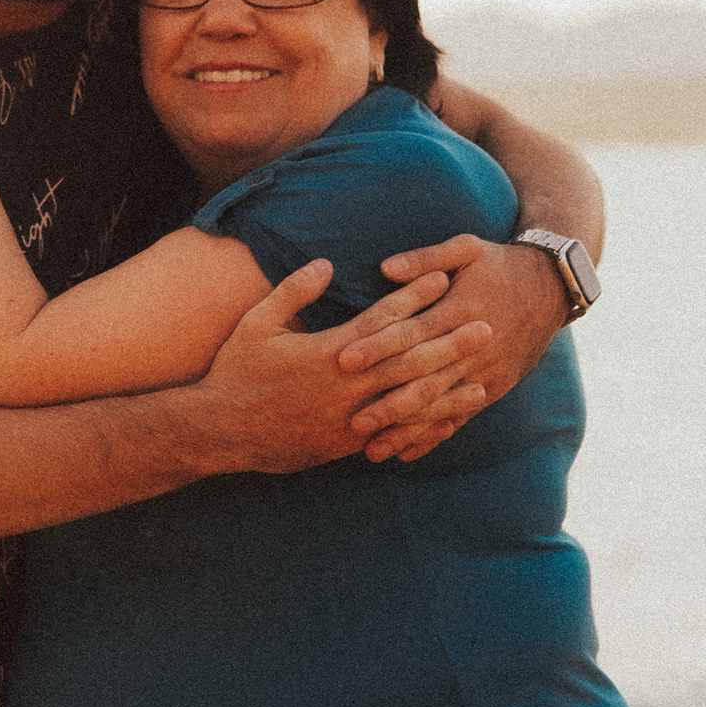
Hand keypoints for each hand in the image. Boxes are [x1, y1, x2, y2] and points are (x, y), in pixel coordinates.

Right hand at [190, 260, 477, 475]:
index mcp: (327, 352)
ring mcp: (348, 418)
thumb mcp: (256, 324)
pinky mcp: (346, 442)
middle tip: (485, 325)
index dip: (414, 297)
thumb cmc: (234, 371)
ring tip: (482, 381)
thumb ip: (292, 291)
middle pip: (407, 361)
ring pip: (408, 403)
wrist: (220, 431)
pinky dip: (422, 429)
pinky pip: (392, 434)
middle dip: (448, 343)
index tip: (443, 278)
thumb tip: (326, 264)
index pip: (381, 319)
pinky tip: (447, 424)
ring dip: (447, 391)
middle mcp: (345, 386)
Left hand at [351, 235, 564, 459]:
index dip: (378, 346)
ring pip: (441, 406)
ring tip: (372, 451)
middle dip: (388, 401)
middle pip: (425, 377)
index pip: (412, 331)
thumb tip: (385, 269)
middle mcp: (472, 346)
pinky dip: (434, 436)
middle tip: (353, 421)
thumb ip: (426, 258)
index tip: (343, 359)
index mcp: (459, 310)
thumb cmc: (500, 263)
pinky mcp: (496, 387)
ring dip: (407, 430)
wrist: (553, 285)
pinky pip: (461, 416)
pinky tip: (407, 453)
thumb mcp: (467, 248)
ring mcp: (486, 371)